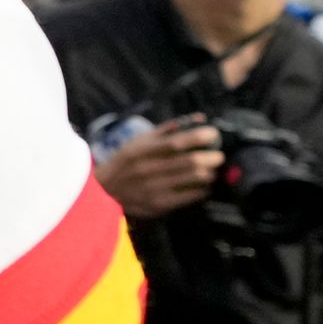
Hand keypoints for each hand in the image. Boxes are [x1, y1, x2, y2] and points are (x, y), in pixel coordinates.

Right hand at [96, 120, 221, 219]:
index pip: (177, 142)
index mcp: (143, 150)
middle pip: (190, 161)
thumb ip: (167, 129)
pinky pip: (190, 196)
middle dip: (211, 157)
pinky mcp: (159, 204)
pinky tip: (203, 186)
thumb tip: (198, 118)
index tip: (213, 134)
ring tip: (211, 170)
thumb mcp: (139, 141)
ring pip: (194, 179)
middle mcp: (149, 169)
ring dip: (209, 173)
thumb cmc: (125, 163)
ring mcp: (154, 188)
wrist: (103, 191)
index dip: (199, 136)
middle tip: (219, 156)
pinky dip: (202, 189)